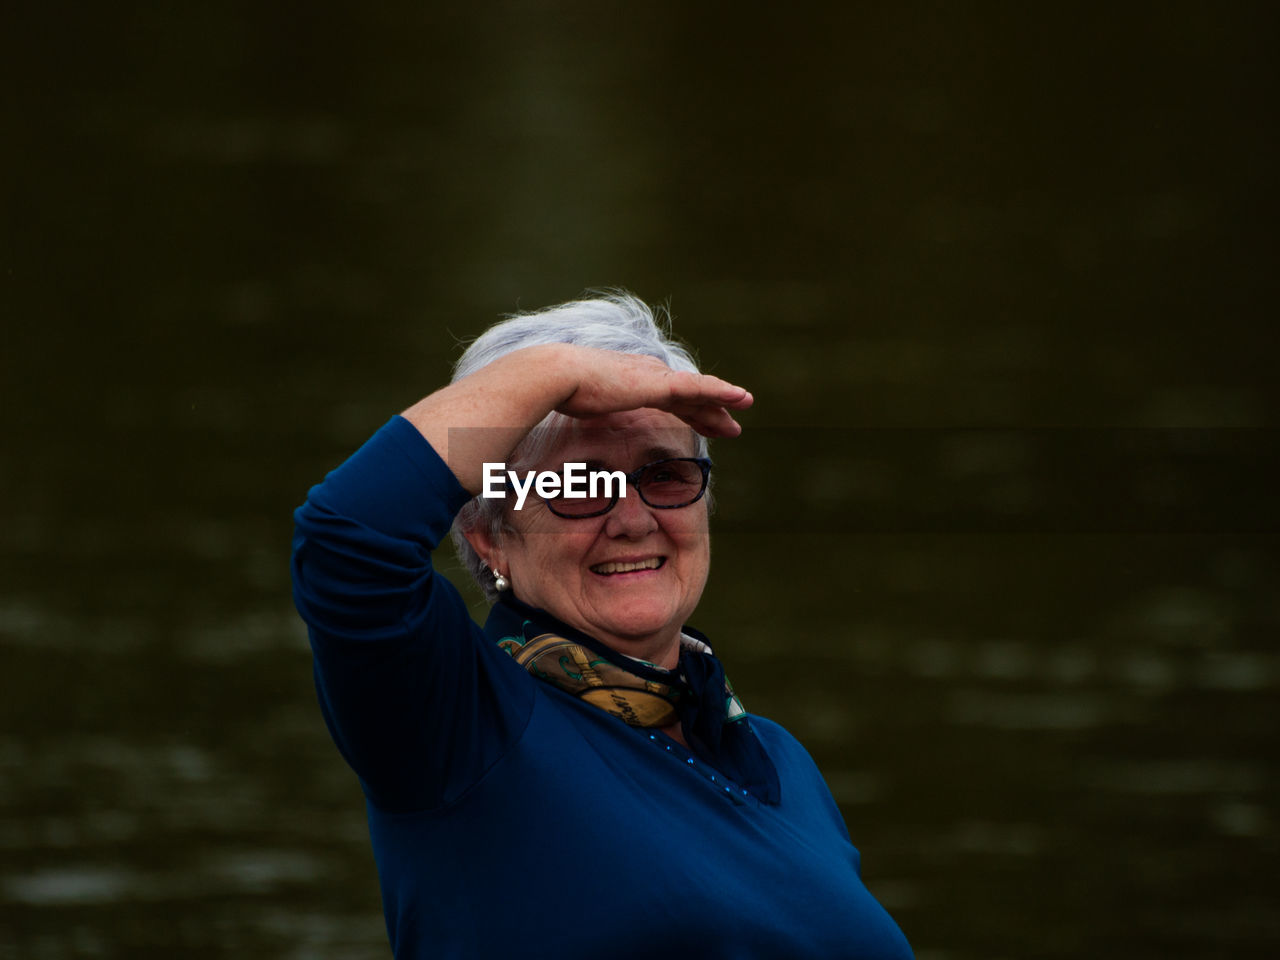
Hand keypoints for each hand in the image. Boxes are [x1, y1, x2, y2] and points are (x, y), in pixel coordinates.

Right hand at [554, 348, 752, 437]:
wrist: (555, 375)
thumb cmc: (560, 390)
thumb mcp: (583, 404)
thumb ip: (594, 409)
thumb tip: (581, 422)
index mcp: (633, 379)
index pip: (668, 397)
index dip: (688, 409)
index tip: (703, 421)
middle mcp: (648, 373)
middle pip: (688, 395)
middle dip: (710, 410)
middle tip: (730, 425)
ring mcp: (654, 377)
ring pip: (699, 392)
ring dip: (724, 400)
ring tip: (746, 404)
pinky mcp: (658, 385)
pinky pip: (698, 389)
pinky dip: (721, 393)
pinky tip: (740, 397)